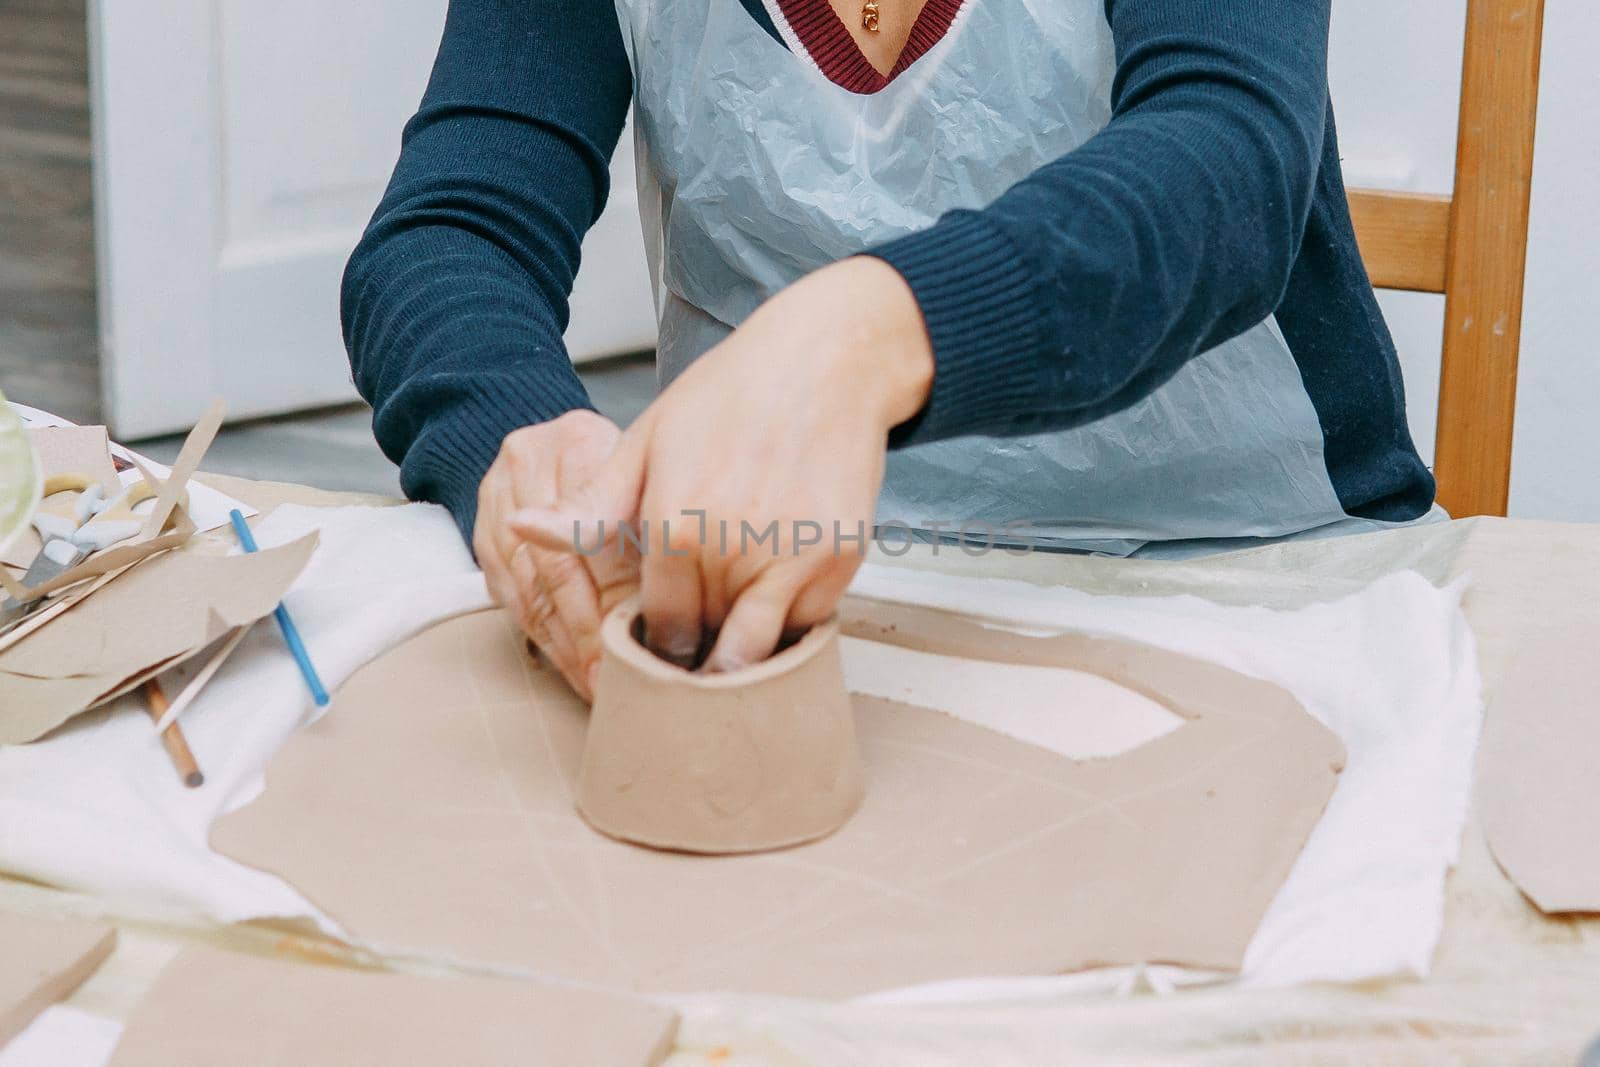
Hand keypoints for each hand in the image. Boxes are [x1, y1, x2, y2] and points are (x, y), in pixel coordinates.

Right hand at [474, 409, 635, 699]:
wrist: (557, 447)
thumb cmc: (623, 471)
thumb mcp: (646, 480)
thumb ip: (651, 528)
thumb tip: (676, 607)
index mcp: (579, 442)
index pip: (595, 531)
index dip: (615, 594)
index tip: (641, 640)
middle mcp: (529, 464)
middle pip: (557, 565)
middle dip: (588, 632)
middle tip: (614, 679)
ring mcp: (496, 498)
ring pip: (530, 587)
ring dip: (565, 645)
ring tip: (594, 684)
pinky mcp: (481, 533)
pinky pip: (511, 597)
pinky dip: (544, 638)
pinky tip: (570, 666)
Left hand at [511, 257, 931, 671]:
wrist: (823, 360)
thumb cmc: (727, 397)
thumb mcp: (645, 444)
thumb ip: (590, 508)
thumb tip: (521, 531)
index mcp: (675, 530)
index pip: (661, 630)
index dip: (659, 642)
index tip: (661, 641)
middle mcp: (734, 553)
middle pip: (709, 646)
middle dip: (699, 650)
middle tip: (697, 642)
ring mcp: (794, 559)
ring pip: (760, 647)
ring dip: (744, 646)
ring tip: (733, 623)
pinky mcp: (841, 558)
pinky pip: (807, 623)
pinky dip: (790, 621)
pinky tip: (777, 589)